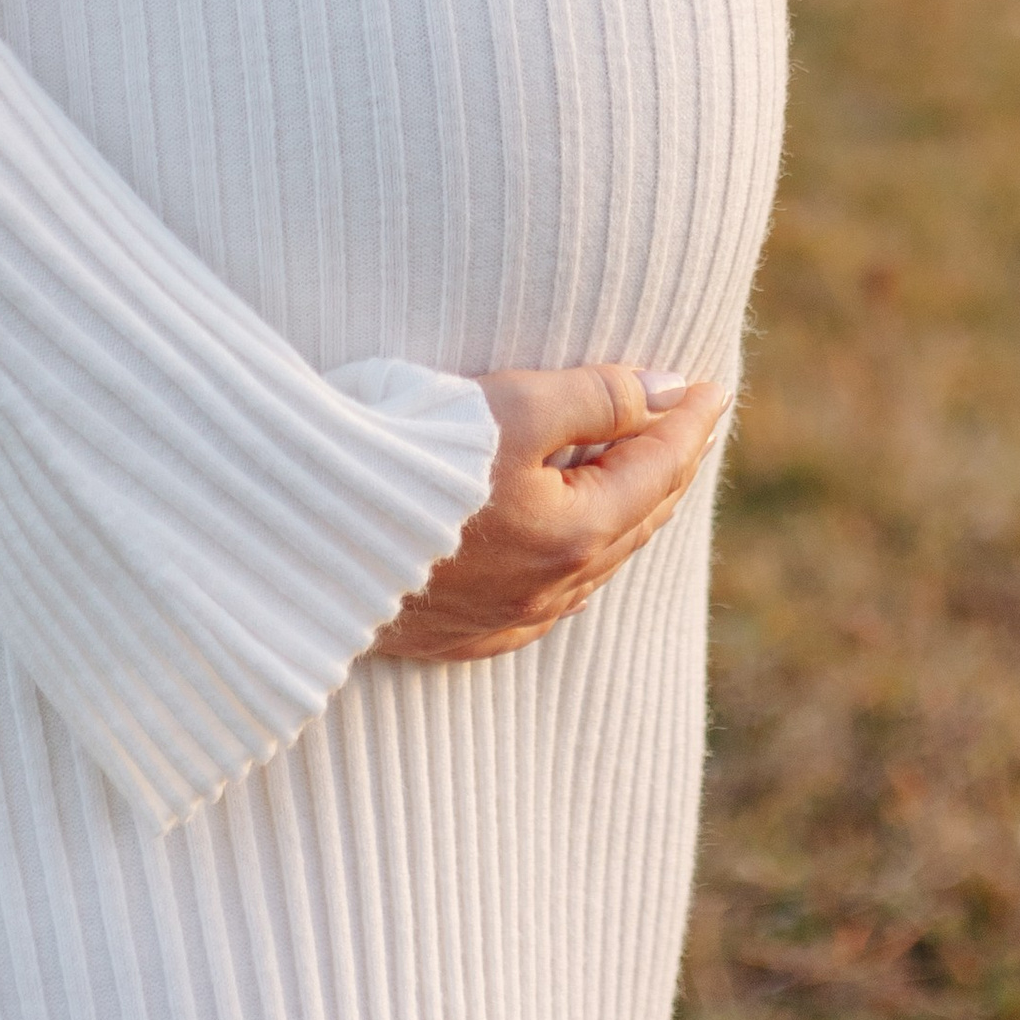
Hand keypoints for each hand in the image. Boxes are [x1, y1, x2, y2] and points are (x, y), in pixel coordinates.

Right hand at [366, 364, 730, 662]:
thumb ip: (596, 397)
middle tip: (688, 419)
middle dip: (668, 463)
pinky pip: (550, 597)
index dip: (690, 419)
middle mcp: (552, 589)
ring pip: (597, 560)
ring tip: (640, 465)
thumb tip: (670, 390)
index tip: (715, 385)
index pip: (658, 466)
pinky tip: (572, 540)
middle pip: (636, 517)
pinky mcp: (463, 634)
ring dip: (626, 508)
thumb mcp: (511, 406)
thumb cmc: (408, 457)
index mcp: (576, 534)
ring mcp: (508, 619)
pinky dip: (578, 554)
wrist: (305, 533)